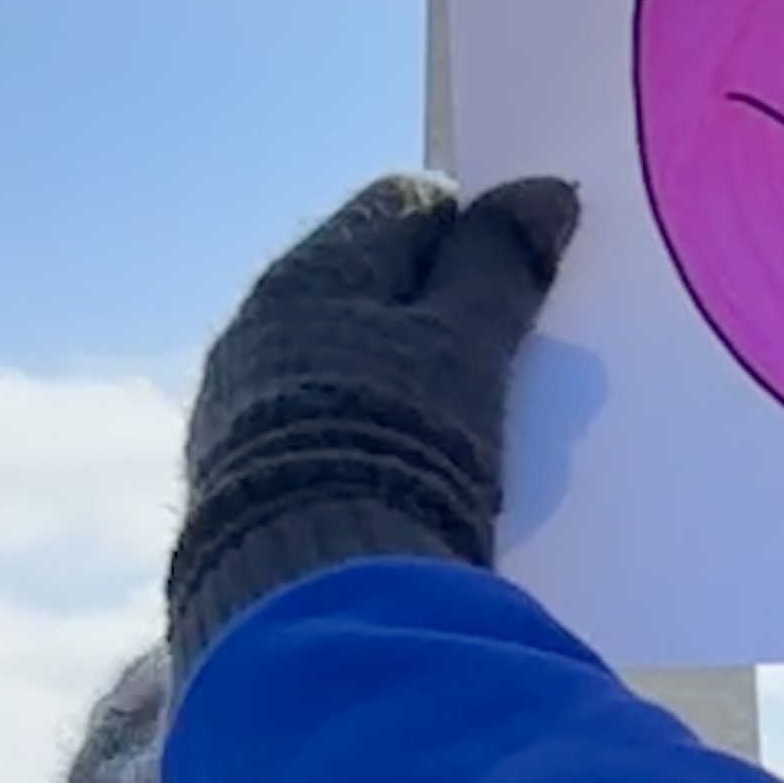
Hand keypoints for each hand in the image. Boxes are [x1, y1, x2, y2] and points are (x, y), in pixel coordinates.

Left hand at [168, 174, 580, 667]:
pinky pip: (321, 424)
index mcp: (312, 271)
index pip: (404, 204)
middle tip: (508, 351)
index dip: (473, 227)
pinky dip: (369, 430)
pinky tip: (407, 472)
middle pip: (369, 283)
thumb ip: (503, 265)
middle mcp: (259, 323)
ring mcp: (239, 404)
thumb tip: (544, 191)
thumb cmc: (400, 441)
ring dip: (401, 373)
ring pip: (343, 357)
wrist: (307, 591)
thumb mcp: (469, 346)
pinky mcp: (239, 481)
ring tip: (464, 424)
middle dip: (440, 304)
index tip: (525, 275)